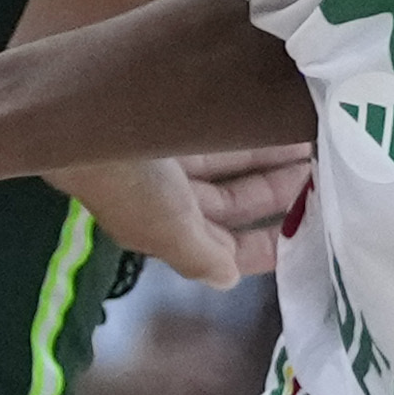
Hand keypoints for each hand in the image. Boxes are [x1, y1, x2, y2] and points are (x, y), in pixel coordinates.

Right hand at [63, 141, 312, 286]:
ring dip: (267, 157)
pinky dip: (243, 128)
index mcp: (166, 231)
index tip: (313, 230)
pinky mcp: (162, 119)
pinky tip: (271, 115)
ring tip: (309, 137)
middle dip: (276, 192)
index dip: (269, 245)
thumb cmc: (123, 179)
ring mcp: (163, 158)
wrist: (71, 117)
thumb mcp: (164, 228)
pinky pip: (214, 131)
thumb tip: (226, 279)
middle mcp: (166, 198)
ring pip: (227, 164)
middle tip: (322, 171)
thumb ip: (198, 256)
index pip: (228, 248)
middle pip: (233, 204)